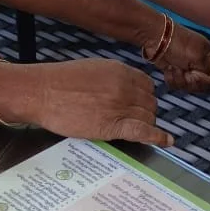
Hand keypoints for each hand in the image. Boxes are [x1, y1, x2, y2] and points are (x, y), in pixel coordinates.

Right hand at [29, 58, 172, 146]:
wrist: (42, 92)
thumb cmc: (60, 81)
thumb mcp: (93, 69)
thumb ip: (114, 78)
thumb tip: (125, 90)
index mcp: (120, 70)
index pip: (147, 86)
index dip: (145, 98)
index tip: (139, 105)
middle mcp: (125, 86)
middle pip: (150, 103)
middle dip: (146, 113)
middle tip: (133, 121)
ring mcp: (121, 105)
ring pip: (149, 117)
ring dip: (146, 125)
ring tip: (137, 131)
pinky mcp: (113, 125)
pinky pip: (144, 131)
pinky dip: (158, 137)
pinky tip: (167, 141)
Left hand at [152, 22, 209, 91]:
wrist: (156, 39)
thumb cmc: (178, 43)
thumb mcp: (197, 56)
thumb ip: (207, 71)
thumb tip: (208, 81)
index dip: (207, 82)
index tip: (195, 76)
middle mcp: (202, 64)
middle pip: (203, 86)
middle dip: (191, 82)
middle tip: (184, 72)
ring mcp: (189, 69)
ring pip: (189, 88)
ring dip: (179, 79)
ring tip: (174, 67)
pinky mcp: (177, 73)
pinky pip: (178, 86)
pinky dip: (172, 79)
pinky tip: (168, 68)